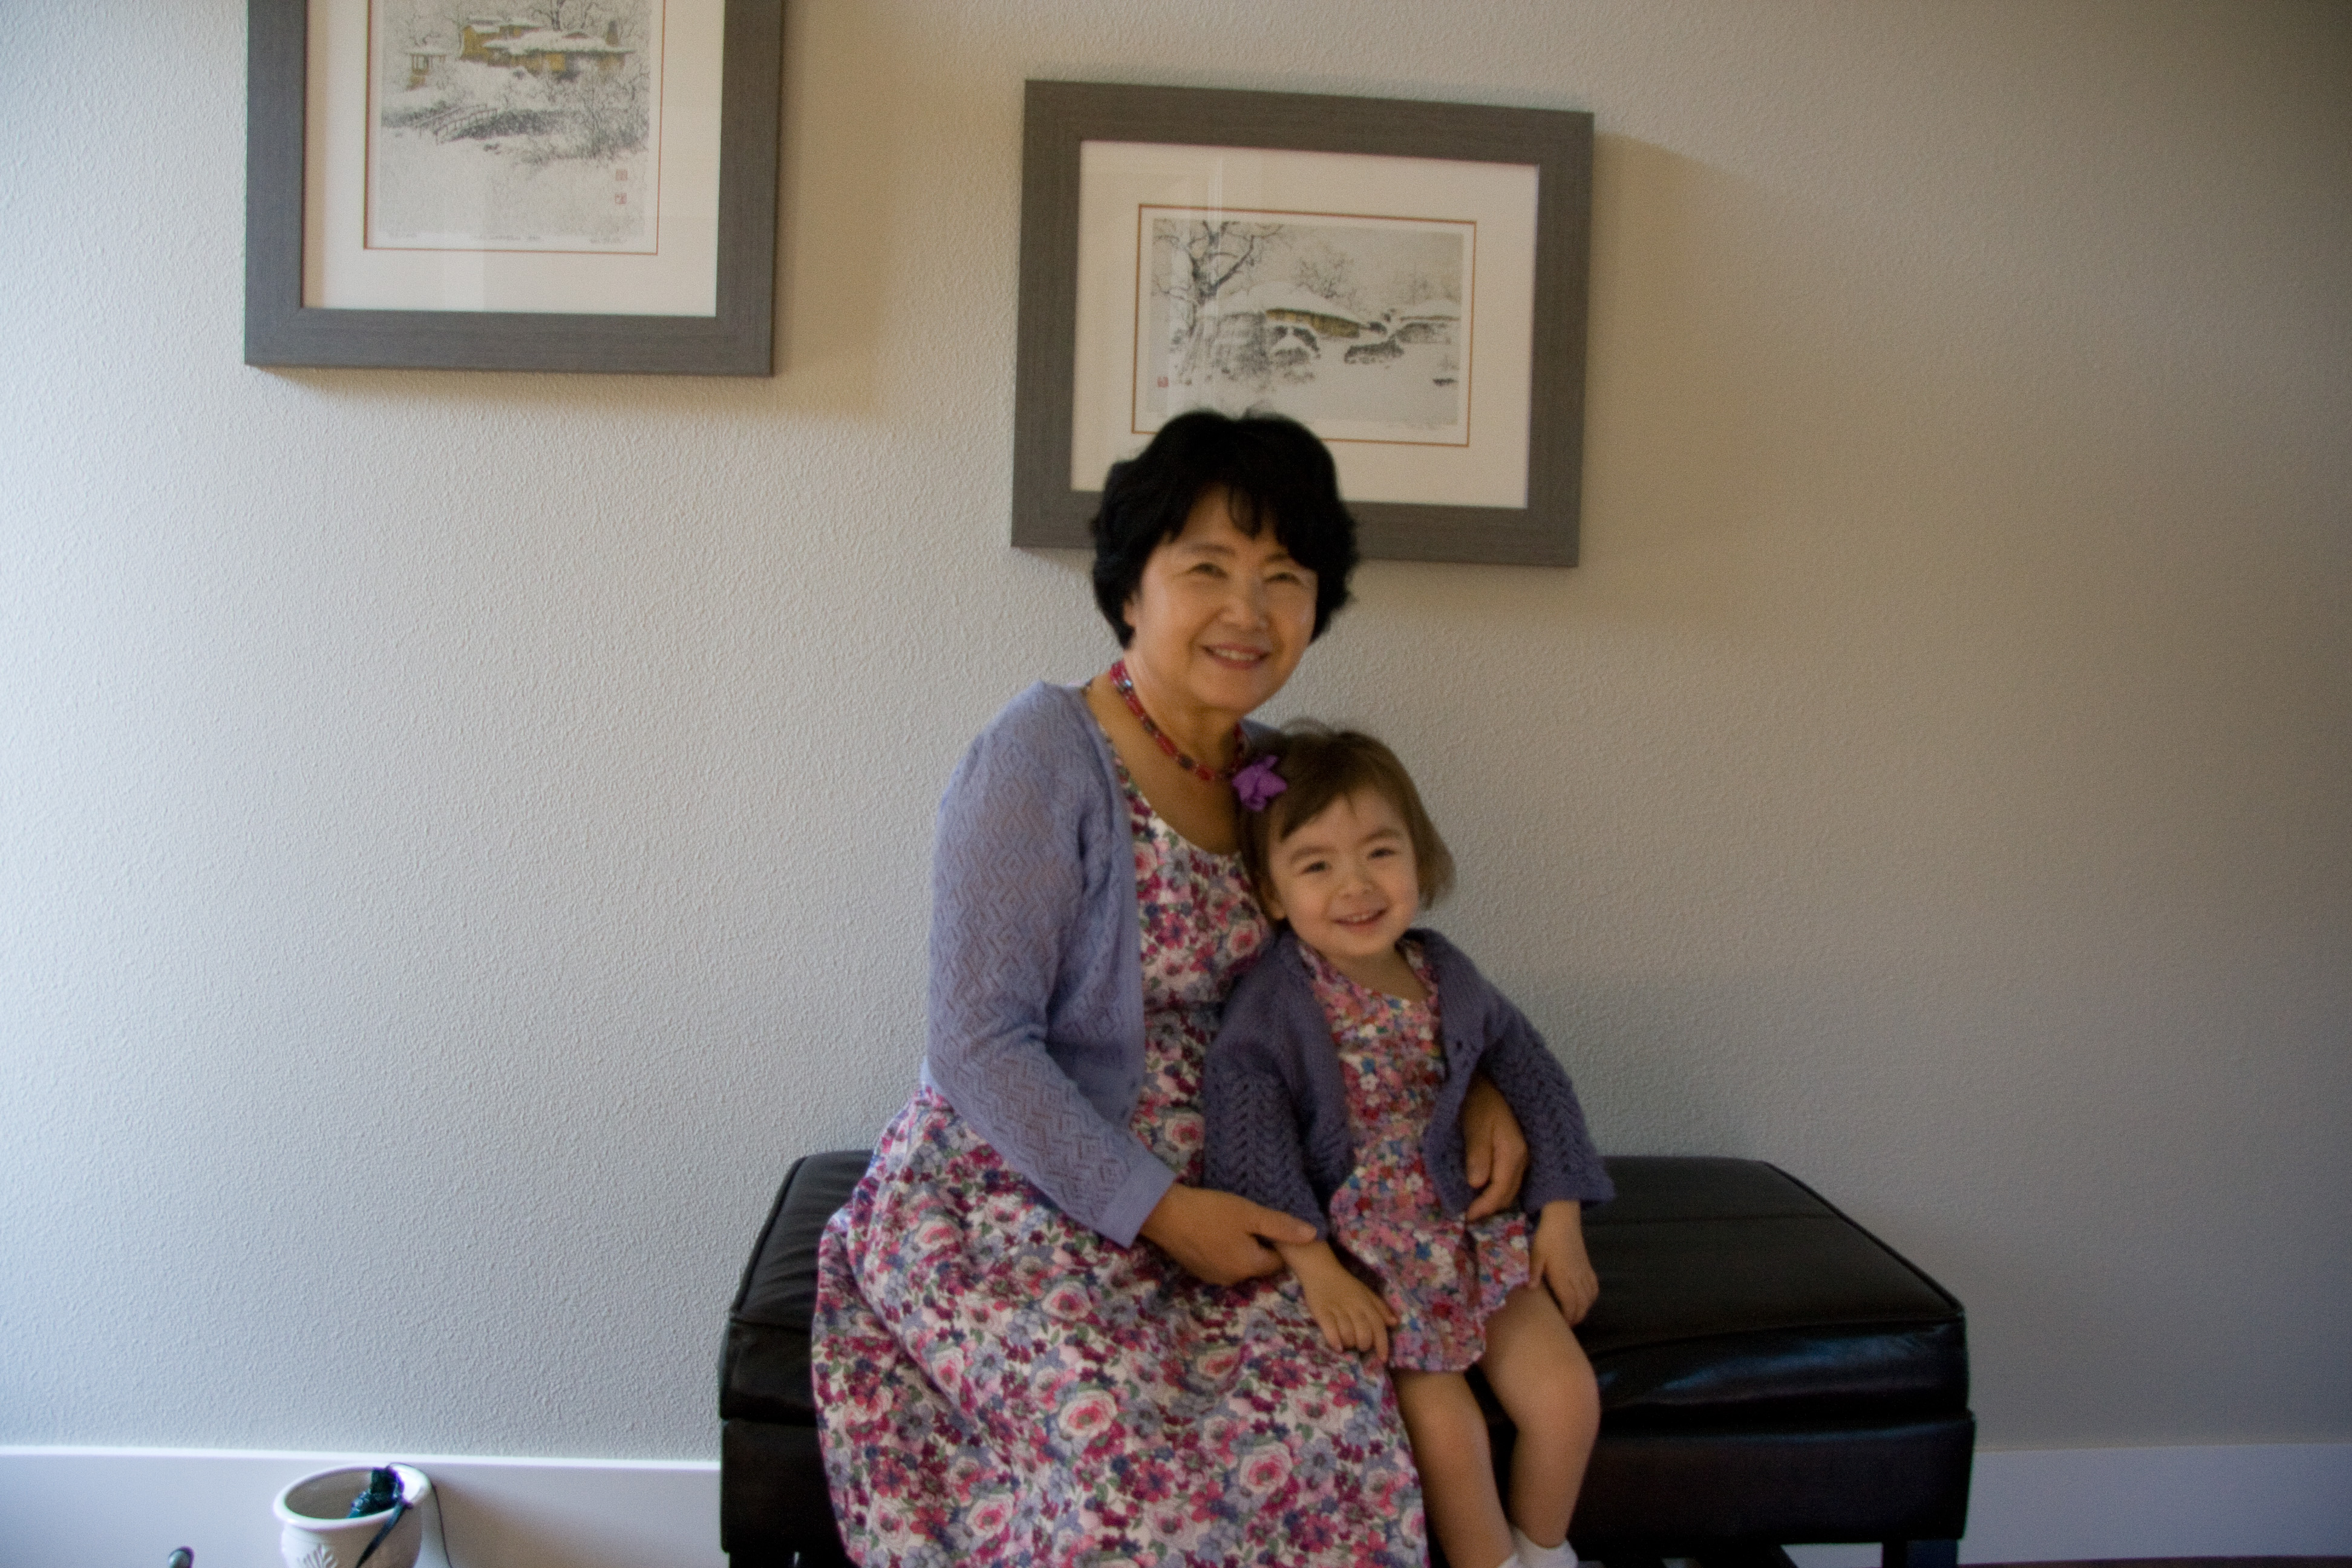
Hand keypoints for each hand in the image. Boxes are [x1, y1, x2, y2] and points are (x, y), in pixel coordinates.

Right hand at [1139, 1184, 1317, 1284]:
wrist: (1164, 1214)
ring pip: (1239, 1263)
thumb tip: (1314, 1235)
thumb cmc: (1211, 1212)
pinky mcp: (1198, 1270)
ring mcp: (1213, 1277)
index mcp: (1250, 1266)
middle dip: (1260, 1245)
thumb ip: (1282, 1226)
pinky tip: (1215, 1229)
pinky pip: (1221, 1262)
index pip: (1278, 1261)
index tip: (1272, 1223)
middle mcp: (1234, 1279)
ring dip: (1241, 1247)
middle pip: (1258, 1264)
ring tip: (1233, 1222)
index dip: (1280, 1242)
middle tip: (1251, 1219)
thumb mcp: (1250, 1214)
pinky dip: (1223, 1249)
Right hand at [1279, 1240, 1398, 1361]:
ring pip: (1348, 1334)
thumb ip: (1380, 1308)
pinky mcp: (1321, 1311)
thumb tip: (1394, 1323)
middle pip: (1364, 1333)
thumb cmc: (1345, 1284)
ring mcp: (1337, 1309)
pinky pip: (1330, 1330)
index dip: (1382, 1344)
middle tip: (1359, 1346)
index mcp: (1366, 1303)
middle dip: (1364, 1345)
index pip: (1378, 1326)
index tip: (1383, 1359)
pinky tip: (1337, 1347)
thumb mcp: (1366, 1292)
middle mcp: (1353, 1307)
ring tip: (1347, 1344)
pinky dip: (1335, 1341)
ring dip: (1349, 1344)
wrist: (1320, 1270)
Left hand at [1460, 1073, 1528, 1220]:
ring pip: (1512, 1187)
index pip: (1500, 1191)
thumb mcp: (1474, 1125)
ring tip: (1475, 1205)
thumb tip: (1476, 1184)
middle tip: (1468, 1215)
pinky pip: (1512, 1177)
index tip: (1466, 1217)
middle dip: (1489, 1207)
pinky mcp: (1519, 1150)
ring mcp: (1524, 1154)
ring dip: (1495, 1199)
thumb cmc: (1480, 1100)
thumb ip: (1478, 1155)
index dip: (1484, 1207)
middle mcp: (1523, 1158)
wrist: (1492, 1079)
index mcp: (1513, 1153)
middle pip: (1509, 1194)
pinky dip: (1499, 1188)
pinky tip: (1485, 1188)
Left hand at [1530, 1200, 1598, 1323]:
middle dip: (1576, 1317)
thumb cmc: (1547, 1238)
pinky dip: (1591, 1297)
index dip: (1567, 1316)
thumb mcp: (1536, 1254)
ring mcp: (1584, 1272)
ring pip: (1589, 1297)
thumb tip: (1531, 1289)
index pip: (1569, 1303)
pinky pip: (1594, 1287)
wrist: (1563, 1221)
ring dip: (1584, 1309)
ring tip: (1575, 1316)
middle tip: (1567, 1325)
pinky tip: (1586, 1300)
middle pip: (1581, 1304)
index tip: (1561, 1325)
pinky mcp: (1588, 1267)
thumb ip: (1535, 1272)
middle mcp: (1576, 1277)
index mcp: (1563, 1276)